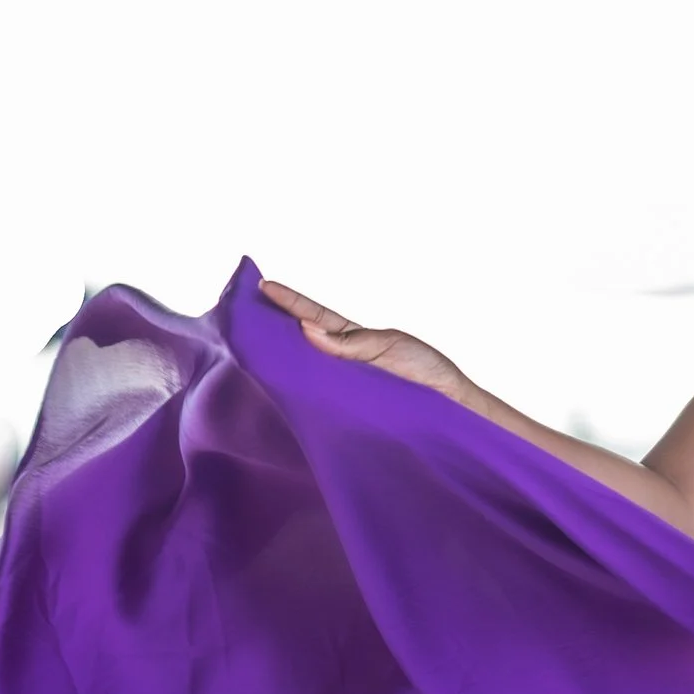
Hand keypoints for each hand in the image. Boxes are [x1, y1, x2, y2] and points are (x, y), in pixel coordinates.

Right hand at [258, 278, 467, 398]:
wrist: (451, 407)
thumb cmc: (426, 372)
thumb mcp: (389, 347)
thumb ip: (349, 342)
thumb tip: (307, 330)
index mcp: (352, 338)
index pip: (314, 315)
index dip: (290, 301)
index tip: (264, 284)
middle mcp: (341, 359)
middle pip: (300, 339)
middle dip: (273, 324)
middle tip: (242, 309)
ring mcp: (342, 383)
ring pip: (304, 367)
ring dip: (279, 357)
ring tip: (251, 342)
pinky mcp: (345, 409)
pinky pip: (315, 396)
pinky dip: (297, 389)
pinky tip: (279, 384)